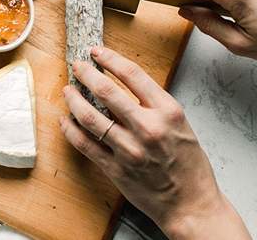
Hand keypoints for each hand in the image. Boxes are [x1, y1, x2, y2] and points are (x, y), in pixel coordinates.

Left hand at [60, 47, 250, 239]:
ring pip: (90, 117)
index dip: (110, 59)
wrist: (191, 203)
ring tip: (67, 90)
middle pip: (106, 92)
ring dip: (74, 100)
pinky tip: (65, 120)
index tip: (97, 52)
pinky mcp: (115, 169)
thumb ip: (154, 104)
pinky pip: (85, 144)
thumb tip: (123, 83)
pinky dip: (70, 129)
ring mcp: (129, 150)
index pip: (132, 74)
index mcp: (167, 112)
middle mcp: (148, 128)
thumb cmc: (188, 164)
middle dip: (86, 74)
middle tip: (77, 66)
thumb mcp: (181, 124)